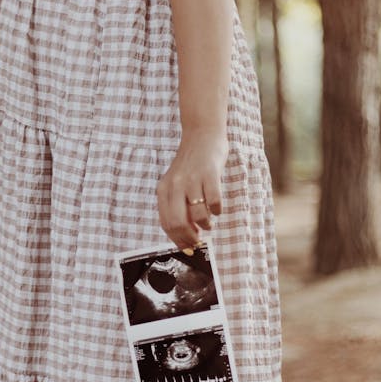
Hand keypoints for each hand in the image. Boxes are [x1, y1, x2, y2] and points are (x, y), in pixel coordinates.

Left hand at [156, 130, 227, 249]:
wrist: (202, 135)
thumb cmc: (190, 164)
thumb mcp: (176, 183)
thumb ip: (176, 205)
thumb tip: (187, 233)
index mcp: (164, 189)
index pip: (166, 223)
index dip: (177, 239)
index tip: (187, 246)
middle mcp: (175, 186)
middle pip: (178, 223)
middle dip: (190, 237)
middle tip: (198, 240)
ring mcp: (192, 180)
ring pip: (197, 215)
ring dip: (206, 225)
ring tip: (209, 223)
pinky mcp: (210, 174)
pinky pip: (214, 202)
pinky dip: (216, 211)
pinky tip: (216, 208)